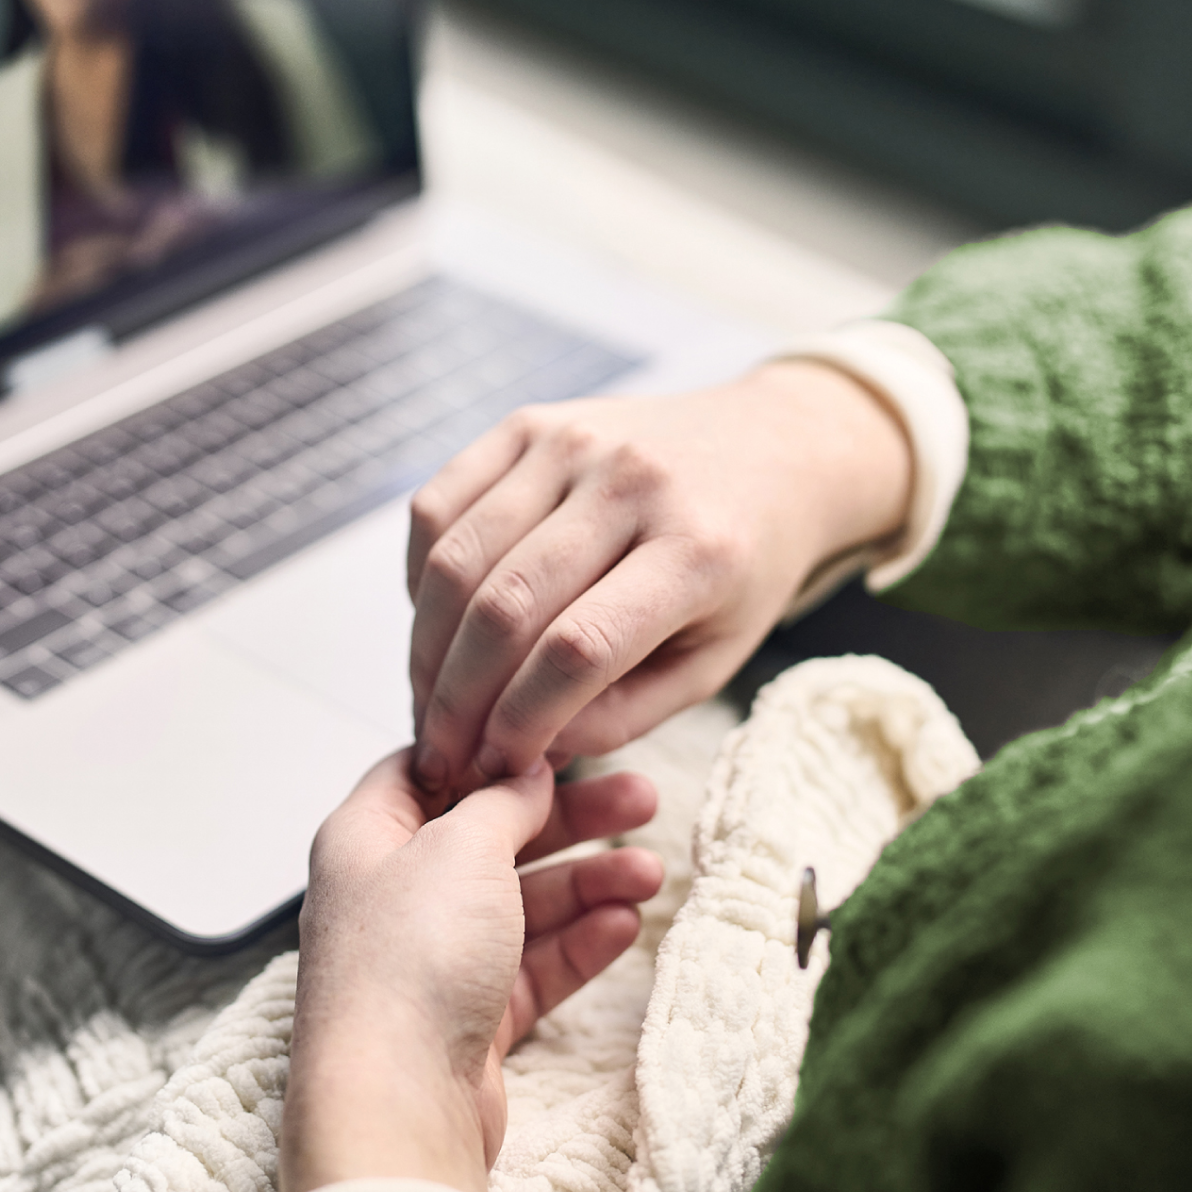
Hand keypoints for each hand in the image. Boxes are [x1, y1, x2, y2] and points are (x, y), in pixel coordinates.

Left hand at [280, 752, 661, 1191]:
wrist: (396, 1102)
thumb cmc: (407, 963)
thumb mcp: (461, 846)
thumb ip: (501, 801)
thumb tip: (525, 771)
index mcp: (366, 837)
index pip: (430, 770)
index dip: (494, 752)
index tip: (559, 746)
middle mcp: (393, 894)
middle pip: (491, 835)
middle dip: (569, 819)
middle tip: (641, 799)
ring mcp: (430, 958)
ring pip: (521, 903)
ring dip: (587, 884)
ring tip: (651, 873)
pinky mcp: (466, 1019)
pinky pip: (531, 966)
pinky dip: (577, 943)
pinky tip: (624, 925)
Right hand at [407, 359, 912, 790]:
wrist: (770, 449)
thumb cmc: (742, 569)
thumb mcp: (714, 661)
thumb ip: (623, 714)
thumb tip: (522, 747)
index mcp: (698, 550)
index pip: (579, 650)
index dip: (521, 721)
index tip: (497, 769)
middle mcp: (631, 481)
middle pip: (504, 606)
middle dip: (457, 699)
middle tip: (442, 754)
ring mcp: (573, 440)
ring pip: (458, 559)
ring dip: (426, 648)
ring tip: (428, 703)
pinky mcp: (529, 422)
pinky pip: (439, 505)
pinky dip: (420, 578)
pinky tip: (436, 626)